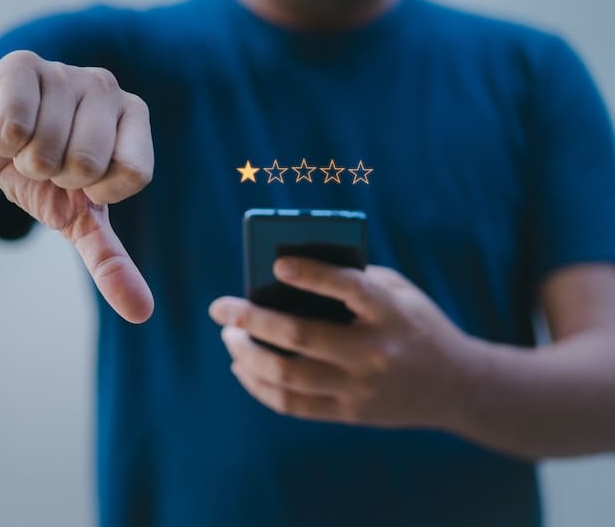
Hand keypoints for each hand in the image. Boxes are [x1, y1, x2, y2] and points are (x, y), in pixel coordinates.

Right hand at [0, 50, 153, 322]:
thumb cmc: (41, 177)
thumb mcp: (77, 220)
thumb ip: (110, 261)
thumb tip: (142, 313)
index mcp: (134, 119)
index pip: (132, 174)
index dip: (96, 191)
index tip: (79, 180)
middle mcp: (107, 88)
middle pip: (87, 163)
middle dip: (56, 178)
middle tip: (46, 162)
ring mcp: (66, 72)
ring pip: (47, 148)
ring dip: (25, 160)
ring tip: (24, 145)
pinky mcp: (21, 64)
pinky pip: (15, 125)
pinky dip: (0, 141)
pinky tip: (2, 127)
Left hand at [209, 258, 474, 428]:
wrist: (457, 386)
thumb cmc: (414, 323)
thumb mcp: (399, 293)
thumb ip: (353, 279)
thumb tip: (283, 277)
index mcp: (391, 312)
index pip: (350, 288)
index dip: (313, 274)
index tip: (277, 264)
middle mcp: (376, 352)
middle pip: (301, 336)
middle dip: (251, 319)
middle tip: (221, 307)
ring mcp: (361, 388)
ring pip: (287, 375)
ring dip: (247, 354)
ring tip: (229, 337)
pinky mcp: (350, 414)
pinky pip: (292, 405)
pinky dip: (259, 385)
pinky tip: (242, 367)